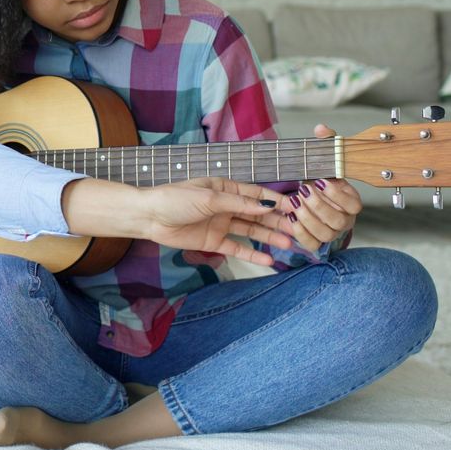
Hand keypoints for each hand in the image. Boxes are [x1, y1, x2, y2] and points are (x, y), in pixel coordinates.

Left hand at [132, 177, 295, 265]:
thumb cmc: (176, 199)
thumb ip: (238, 203)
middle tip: (300, 229)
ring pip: (251, 231)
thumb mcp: (209, 198)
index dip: (276, 201)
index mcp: (225, 189)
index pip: (256, 194)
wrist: (150, 217)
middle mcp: (226, 206)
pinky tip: (269, 260)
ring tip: (290, 243)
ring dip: (270, 237)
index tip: (297, 208)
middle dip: (278, 221)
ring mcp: (221, 224)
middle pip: (257, 214)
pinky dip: (252, 254)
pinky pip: (237, 248)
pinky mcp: (214, 242)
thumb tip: (267, 205)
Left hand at [280, 124, 361, 248]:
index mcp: (352, 203)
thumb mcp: (325, 162)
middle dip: (318, 206)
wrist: (313, 200)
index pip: (353, 205)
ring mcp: (331, 234)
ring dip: (307, 218)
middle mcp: (345, 221)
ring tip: (294, 202)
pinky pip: (311, 244)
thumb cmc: (321, 181)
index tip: (321, 181)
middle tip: (303, 191)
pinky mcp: (317, 242)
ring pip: (324, 234)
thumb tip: (321, 129)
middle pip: (337, 221)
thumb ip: (325, 145)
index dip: (338, 194)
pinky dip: (300, 232)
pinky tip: (290, 217)